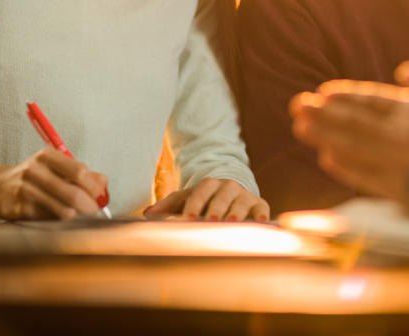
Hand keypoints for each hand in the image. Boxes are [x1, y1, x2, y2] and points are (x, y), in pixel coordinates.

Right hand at [0, 147, 108, 219]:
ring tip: (80, 217)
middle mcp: (35, 170)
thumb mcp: (53, 166)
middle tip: (94, 212)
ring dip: (77, 217)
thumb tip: (104, 183)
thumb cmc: (32, 176)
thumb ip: (80, 173)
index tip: (100, 196)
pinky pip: (49, 220)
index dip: (94, 187)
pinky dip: (60, 222)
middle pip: (73, 193)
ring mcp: (25, 190)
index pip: (80, 172)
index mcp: (47, 156)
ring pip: (63, 211)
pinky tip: (61, 220)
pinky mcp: (19, 209)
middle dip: (89, 206)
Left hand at [143, 178, 269, 221]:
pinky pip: (262, 208)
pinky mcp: (258, 204)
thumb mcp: (186, 198)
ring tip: (232, 224)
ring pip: (242, 202)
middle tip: (211, 220)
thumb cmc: (204, 199)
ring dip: (237, 213)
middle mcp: (227, 186)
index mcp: (208, 184)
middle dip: (216, 208)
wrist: (229, 191)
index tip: (188, 218)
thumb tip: (147, 214)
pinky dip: (261, 215)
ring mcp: (244, 194)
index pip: (200, 192)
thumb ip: (167, 205)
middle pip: (222, 196)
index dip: (194, 205)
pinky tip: (259, 223)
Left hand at [289, 62, 408, 202]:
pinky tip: (328, 162)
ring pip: (354, 148)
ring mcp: (405, 166)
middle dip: (325, 115)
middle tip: (296, 107)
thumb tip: (405, 73)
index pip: (375, 100)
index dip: (347, 97)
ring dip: (325, 137)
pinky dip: (347, 169)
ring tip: (301, 129)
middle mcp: (407, 136)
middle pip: (356, 123)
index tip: (322, 93)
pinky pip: (369, 178)